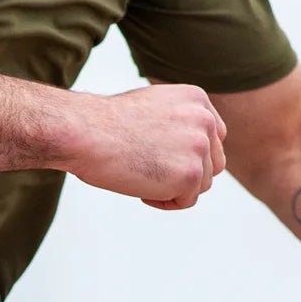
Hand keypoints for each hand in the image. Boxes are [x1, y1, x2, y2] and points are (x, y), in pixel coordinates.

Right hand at [66, 83, 225, 208]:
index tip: (163, 158)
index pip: (214, 137)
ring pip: (201, 184)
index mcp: (197, 99)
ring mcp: (199, 147)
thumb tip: (188, 150)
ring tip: (140, 177)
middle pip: (212, 163)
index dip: (190, 155)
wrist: (86, 132)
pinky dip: (164, 201)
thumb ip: (178, 122)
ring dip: (173, 189)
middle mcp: (204, 120)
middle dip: (186, 174)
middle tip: (151, 172)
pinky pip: (186, 201)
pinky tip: (140, 188)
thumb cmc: (105, 124)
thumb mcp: (152, 107)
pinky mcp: (190, 174)